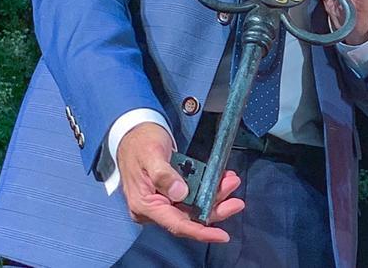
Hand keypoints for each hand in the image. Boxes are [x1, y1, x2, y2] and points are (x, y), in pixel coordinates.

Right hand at [116, 123, 244, 241]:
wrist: (132, 132)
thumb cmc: (139, 142)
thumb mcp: (151, 154)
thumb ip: (164, 174)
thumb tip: (180, 192)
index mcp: (145, 204)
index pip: (176, 224)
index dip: (200, 232)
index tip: (222, 235)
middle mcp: (154, 208)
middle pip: (189, 218)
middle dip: (215, 207)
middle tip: (235, 197)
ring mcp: (162, 200)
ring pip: (194, 207)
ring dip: (214, 196)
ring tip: (230, 181)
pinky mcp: (170, 192)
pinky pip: (192, 196)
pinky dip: (208, 189)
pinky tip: (220, 179)